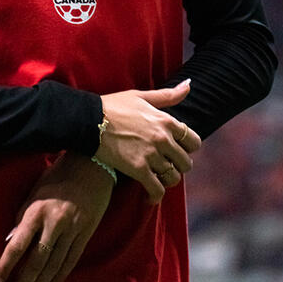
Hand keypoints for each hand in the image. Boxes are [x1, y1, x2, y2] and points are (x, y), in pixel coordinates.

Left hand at [0, 151, 113, 281]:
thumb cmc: (58, 175)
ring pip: (53, 267)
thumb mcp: (34, 192)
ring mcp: (72, 230)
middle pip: (35, 263)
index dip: (5, 269)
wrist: (93, 164)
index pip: (16, 246)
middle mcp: (54, 223)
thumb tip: (9, 243)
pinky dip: (58, 278)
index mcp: (36, 211)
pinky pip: (70, 261)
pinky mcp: (86, 234)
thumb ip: (22, 218)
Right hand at [96, 79, 200, 203]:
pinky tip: (149, 196)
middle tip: (166, 165)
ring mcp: (151, 155)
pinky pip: (157, 190)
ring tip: (157, 178)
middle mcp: (163, 139)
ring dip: (166, 180)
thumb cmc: (113, 106)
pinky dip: (155, 196)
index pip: (193, 142)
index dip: (188, 148)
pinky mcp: (138, 170)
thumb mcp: (141, 96)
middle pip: (185, 163)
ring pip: (173, 177)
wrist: (89, 120)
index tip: (178, 150)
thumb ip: (168, 95)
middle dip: (177, 166)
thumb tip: (189, 85)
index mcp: (166, 121)